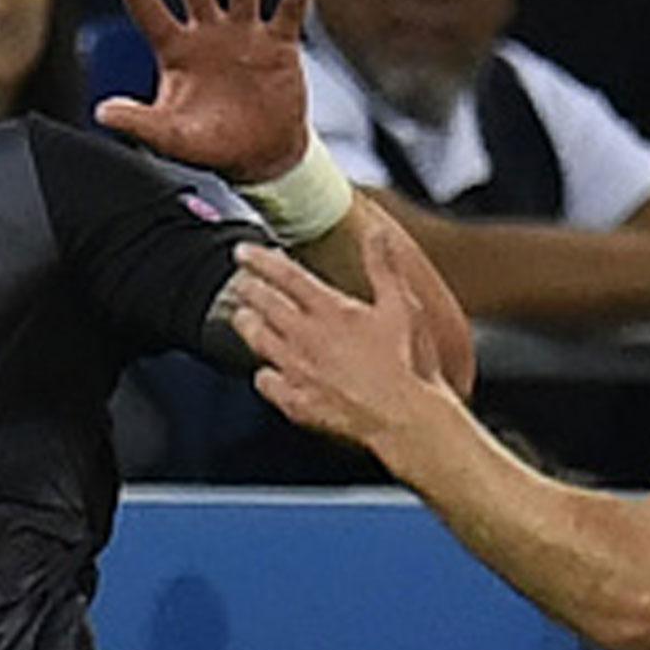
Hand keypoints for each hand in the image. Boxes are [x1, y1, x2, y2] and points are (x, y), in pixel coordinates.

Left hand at [96, 0, 318, 183]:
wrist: (261, 157)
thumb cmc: (211, 145)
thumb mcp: (171, 137)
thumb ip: (139, 124)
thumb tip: (102, 112)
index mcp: (177, 52)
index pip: (152, 15)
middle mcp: (209, 35)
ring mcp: (245, 35)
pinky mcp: (279, 45)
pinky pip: (290, 10)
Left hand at [228, 224, 446, 456]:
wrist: (405, 418)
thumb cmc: (409, 363)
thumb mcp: (402, 306)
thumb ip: (384, 267)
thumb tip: (377, 231)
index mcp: (330, 310)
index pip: (285, 276)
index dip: (260, 261)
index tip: (243, 252)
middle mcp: (306, 337)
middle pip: (264, 306)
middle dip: (247, 290)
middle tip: (239, 281)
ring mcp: (297, 371)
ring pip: (257, 341)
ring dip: (247, 325)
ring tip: (242, 316)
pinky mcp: (297, 403)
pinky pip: (265, 383)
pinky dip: (262, 374)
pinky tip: (264, 372)